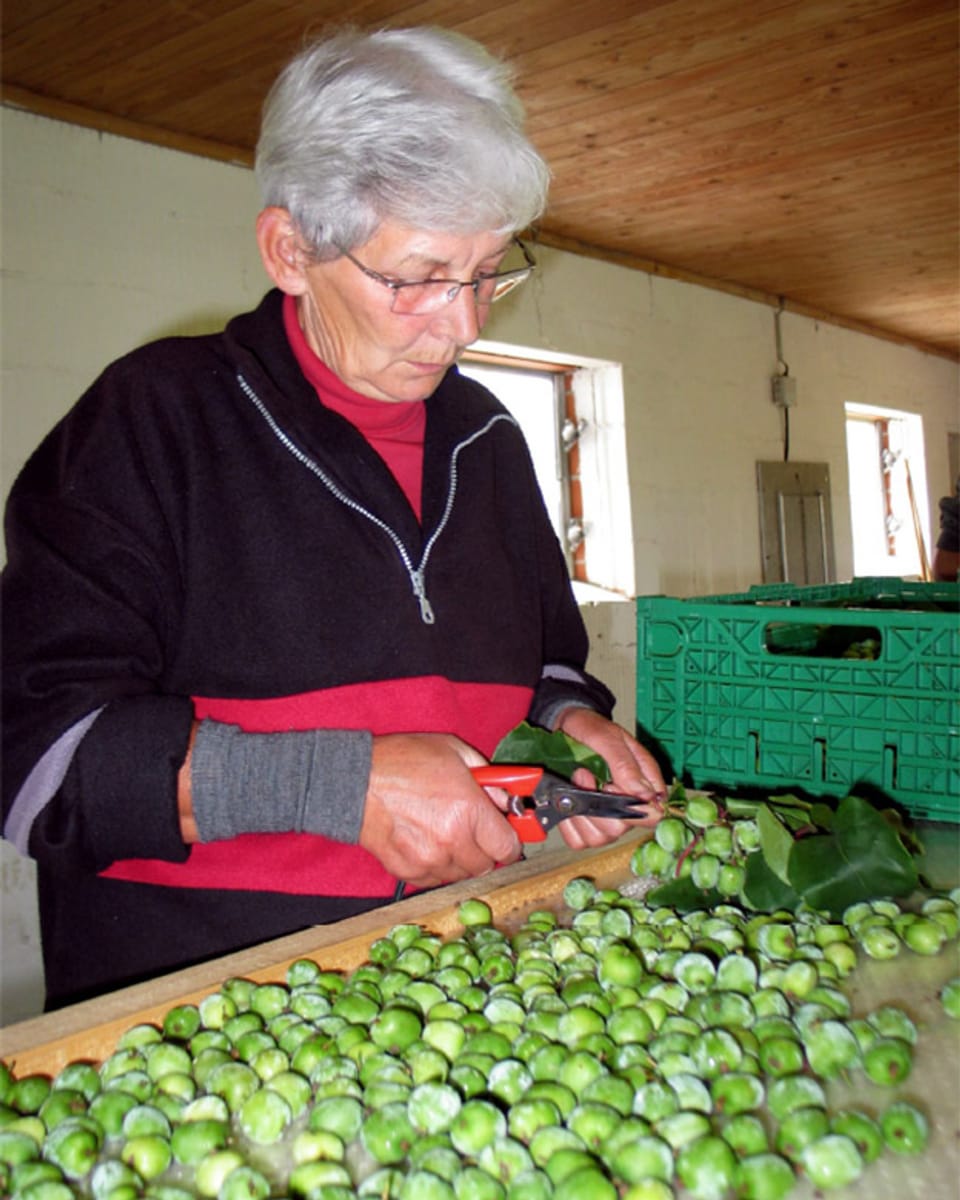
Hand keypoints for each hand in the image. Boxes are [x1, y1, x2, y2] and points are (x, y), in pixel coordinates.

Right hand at [360, 732, 521, 888]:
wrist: (353, 781)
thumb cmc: (402, 761)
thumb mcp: (455, 753)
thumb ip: (489, 779)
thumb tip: (507, 801)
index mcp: (468, 810)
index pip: (507, 847)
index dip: (510, 840)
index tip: (506, 834)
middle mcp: (451, 841)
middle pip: (486, 865)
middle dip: (485, 849)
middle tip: (474, 829)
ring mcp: (428, 860)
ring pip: (461, 874)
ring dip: (460, 859)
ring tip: (445, 832)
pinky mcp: (407, 871)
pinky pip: (435, 879)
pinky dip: (437, 865)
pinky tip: (426, 841)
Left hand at [553, 707, 666, 849]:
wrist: (563, 726)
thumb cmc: (590, 729)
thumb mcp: (608, 737)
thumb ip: (626, 765)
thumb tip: (646, 795)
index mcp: (645, 785)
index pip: (652, 815)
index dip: (631, 809)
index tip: (610, 786)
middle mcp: (627, 807)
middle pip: (619, 829)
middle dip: (597, 805)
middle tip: (584, 775)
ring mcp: (605, 819)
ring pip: (597, 837)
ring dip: (580, 811)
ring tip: (574, 782)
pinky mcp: (583, 825)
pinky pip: (577, 839)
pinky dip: (568, 823)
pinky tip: (566, 801)